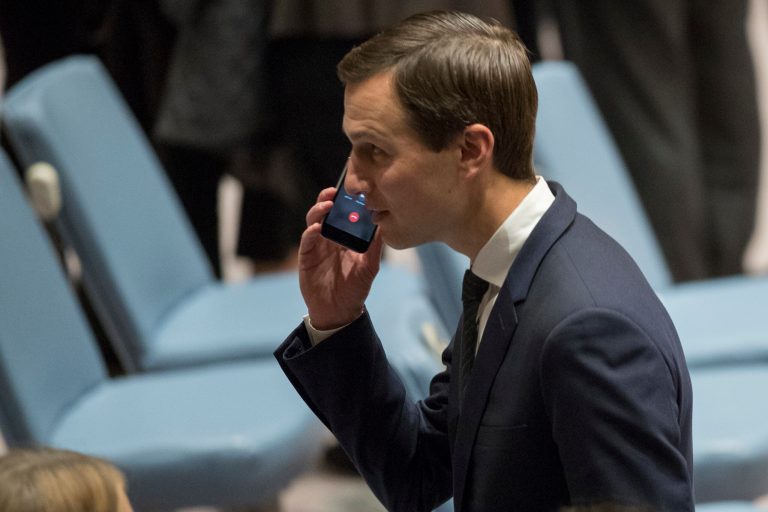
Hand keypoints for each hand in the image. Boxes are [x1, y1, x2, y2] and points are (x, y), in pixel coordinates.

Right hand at [298, 187, 383, 329]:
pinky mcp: (306, 257)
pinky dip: (310, 232)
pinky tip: (317, 229)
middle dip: (327, 199)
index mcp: (345, 238)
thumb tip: (383, 226)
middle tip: (333, 192)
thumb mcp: (370, 267)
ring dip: (318, 211)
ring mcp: (317, 246)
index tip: (350, 190)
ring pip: (313, 222)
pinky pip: (306, 240)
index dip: (344, 201)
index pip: (343, 214)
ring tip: (327, 206)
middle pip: (326, 213)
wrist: (339, 311)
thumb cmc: (355, 289)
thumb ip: (374, 247)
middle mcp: (330, 238)